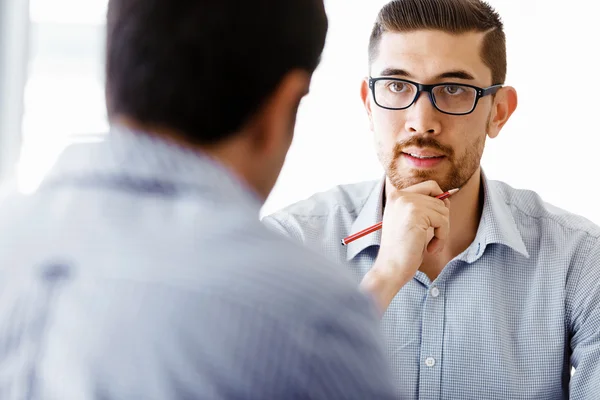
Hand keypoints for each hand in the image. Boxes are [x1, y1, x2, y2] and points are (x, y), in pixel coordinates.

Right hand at [360, 180, 450, 312]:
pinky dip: (442, 237)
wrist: (391, 268)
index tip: (440, 221)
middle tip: (435, 236)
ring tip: (431, 245)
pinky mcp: (415, 213)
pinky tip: (431, 248)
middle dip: (442, 219)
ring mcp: (407, 203)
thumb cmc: (402, 250)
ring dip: (442, 230)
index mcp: (396, 196)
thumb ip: (423, 206)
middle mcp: (399, 195)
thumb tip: (447, 196)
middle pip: (438, 197)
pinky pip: (443, 221)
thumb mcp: (411, 222)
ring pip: (442, 210)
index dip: (440, 201)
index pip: (430, 186)